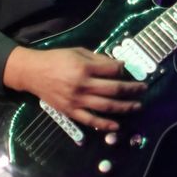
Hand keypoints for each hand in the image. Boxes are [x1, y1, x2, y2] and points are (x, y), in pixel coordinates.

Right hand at [3, 46, 146, 131]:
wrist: (33, 73)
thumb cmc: (56, 59)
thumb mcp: (78, 51)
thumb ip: (98, 59)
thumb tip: (118, 66)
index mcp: (84, 67)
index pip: (111, 70)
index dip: (122, 69)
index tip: (127, 69)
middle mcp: (83, 85)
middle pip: (114, 89)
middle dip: (132, 89)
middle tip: (143, 88)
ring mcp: (77, 100)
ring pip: (106, 106)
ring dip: (125, 107)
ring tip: (137, 106)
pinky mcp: (71, 111)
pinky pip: (91, 120)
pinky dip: (105, 124)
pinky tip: (117, 125)